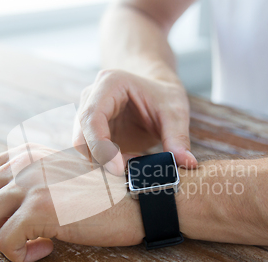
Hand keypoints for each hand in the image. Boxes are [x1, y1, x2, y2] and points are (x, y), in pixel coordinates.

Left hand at [0, 144, 144, 261]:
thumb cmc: (107, 190)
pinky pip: (4, 242)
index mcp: (25, 153)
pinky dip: (19, 255)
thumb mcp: (65, 171)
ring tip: (30, 244)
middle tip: (14, 234)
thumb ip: (35, 177)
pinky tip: (46, 249)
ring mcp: (30, 184)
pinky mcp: (41, 208)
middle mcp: (22, 163)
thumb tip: (7, 203)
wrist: (139, 195)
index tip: (7, 217)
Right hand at [73, 69, 197, 174]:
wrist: (157, 90)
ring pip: (83, 148)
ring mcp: (87, 115)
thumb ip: (178, 137)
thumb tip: (186, 163)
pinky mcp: (91, 132)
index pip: (92, 119)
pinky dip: (106, 163)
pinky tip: (128, 163)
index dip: (101, 147)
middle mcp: (91, 98)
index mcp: (109, 84)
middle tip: (130, 172)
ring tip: (134, 164)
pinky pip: (91, 153)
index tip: (119, 169)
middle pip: (81, 136)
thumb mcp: (176, 112)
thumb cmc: (164, 96)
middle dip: (102, 159)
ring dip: (104, 163)